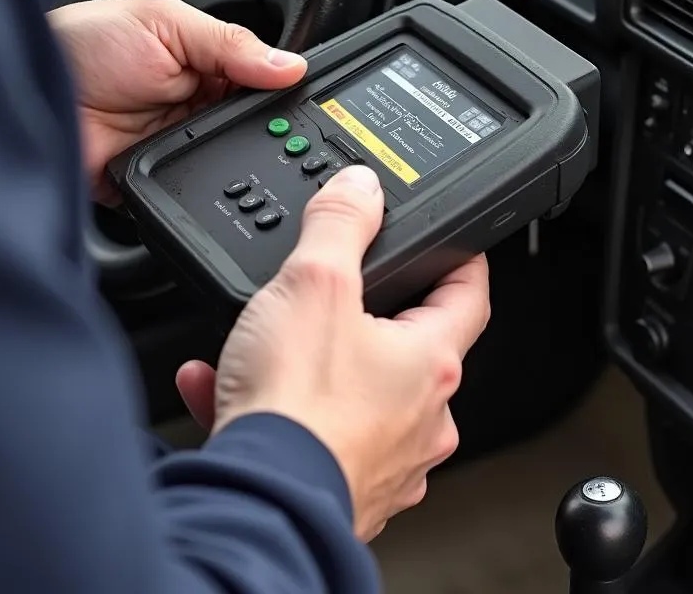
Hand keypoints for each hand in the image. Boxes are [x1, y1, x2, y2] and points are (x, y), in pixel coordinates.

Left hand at [48, 0, 306, 201]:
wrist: (24, 95)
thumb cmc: (81, 45)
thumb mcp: (163, 22)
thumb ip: (229, 43)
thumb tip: (290, 65)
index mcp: (208, 63)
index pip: (263, 80)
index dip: (279, 89)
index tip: (294, 97)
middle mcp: (199, 106)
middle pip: (253, 125)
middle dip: (258, 127)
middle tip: (256, 121)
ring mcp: (181, 146)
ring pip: (231, 162)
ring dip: (228, 157)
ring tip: (211, 141)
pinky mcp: (160, 183)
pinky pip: (195, 194)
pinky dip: (200, 190)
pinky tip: (195, 174)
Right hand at [175, 165, 490, 540]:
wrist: (258, 504)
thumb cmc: (299, 409)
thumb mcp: (316, 284)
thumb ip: (341, 225)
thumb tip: (360, 189)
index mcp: (432, 363)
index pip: (470, 293)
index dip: (461, 258)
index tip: (453, 243)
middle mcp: (422, 416)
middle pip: (409, 344)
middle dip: (369, 314)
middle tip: (339, 293)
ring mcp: (386, 458)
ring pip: (353, 389)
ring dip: (305, 361)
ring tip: (260, 343)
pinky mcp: (344, 487)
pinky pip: (312, 430)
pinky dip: (275, 406)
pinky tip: (222, 386)